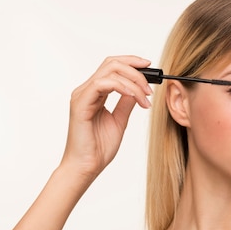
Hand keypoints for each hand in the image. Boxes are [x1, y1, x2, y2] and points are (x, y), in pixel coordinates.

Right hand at [60, 55, 152, 177]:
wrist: (87, 167)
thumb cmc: (99, 148)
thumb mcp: (120, 121)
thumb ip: (126, 103)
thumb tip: (138, 90)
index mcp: (94, 93)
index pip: (112, 66)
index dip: (132, 62)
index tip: (150, 68)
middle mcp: (86, 91)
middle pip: (112, 63)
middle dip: (136, 69)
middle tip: (150, 87)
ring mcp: (82, 96)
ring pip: (109, 71)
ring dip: (133, 81)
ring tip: (145, 97)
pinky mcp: (80, 104)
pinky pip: (102, 84)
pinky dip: (121, 86)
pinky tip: (133, 96)